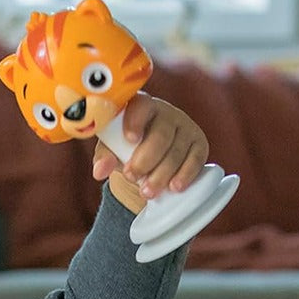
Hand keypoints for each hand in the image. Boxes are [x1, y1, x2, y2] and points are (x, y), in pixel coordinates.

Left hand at [92, 93, 210, 210]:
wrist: (153, 157)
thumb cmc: (129, 148)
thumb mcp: (114, 149)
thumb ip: (105, 156)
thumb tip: (99, 170)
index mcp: (143, 107)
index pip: (141, 106)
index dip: (136, 121)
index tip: (130, 139)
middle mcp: (167, 113)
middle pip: (161, 134)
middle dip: (146, 159)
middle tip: (133, 177)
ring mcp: (185, 127)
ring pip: (177, 151)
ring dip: (162, 174)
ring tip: (148, 192)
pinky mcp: (199, 144)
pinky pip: (196, 159)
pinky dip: (185, 174)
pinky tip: (175, 187)